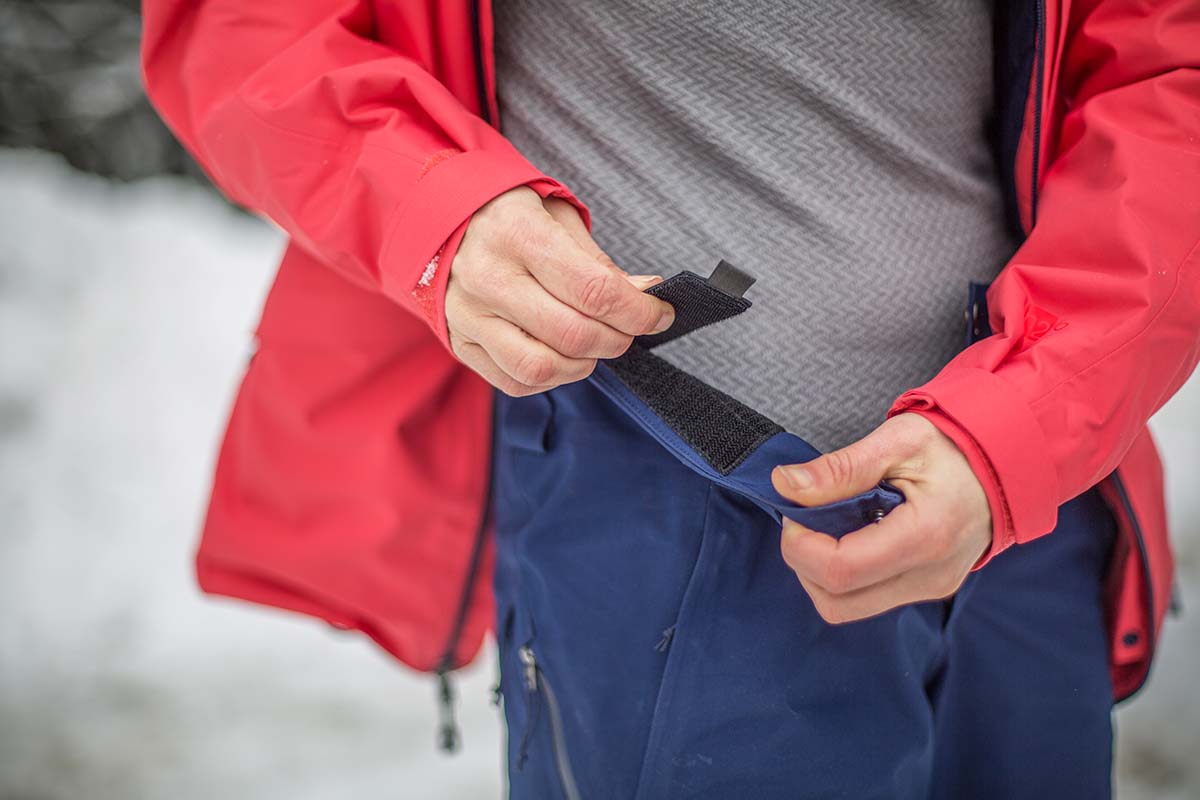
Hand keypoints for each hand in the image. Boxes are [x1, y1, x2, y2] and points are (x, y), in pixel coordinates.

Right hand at [447, 187, 673, 395]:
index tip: (659, 314)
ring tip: (593, 346)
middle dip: (617, 339)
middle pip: (573, 333)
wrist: (440, 223)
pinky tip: (561, 357)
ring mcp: (469, 315)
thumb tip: (646, 294)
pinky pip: (515, 381)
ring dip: (584, 364)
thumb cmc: (509, 218)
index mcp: (518, 234)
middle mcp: (488, 277)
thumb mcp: (556, 218)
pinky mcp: (461, 344)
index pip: (593, 289)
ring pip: (542, 366)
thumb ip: (599, 263)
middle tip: (628, 330)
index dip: (638, 311)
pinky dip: (551, 378)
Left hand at [770, 413, 991, 623]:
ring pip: (847, 607)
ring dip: (820, 571)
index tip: (794, 510)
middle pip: (836, 602)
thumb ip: (839, 468)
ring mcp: (931, 589)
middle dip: (804, 563)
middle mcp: (931, 575)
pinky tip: (853, 533)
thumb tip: (784, 485)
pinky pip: (867, 598)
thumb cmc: (954, 447)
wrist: (1005, 464)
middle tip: (806, 518)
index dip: (800, 545)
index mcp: (927, 536)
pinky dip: (844, 573)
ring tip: (831, 523)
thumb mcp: (897, 441)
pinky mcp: (927, 590)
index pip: (840, 570)